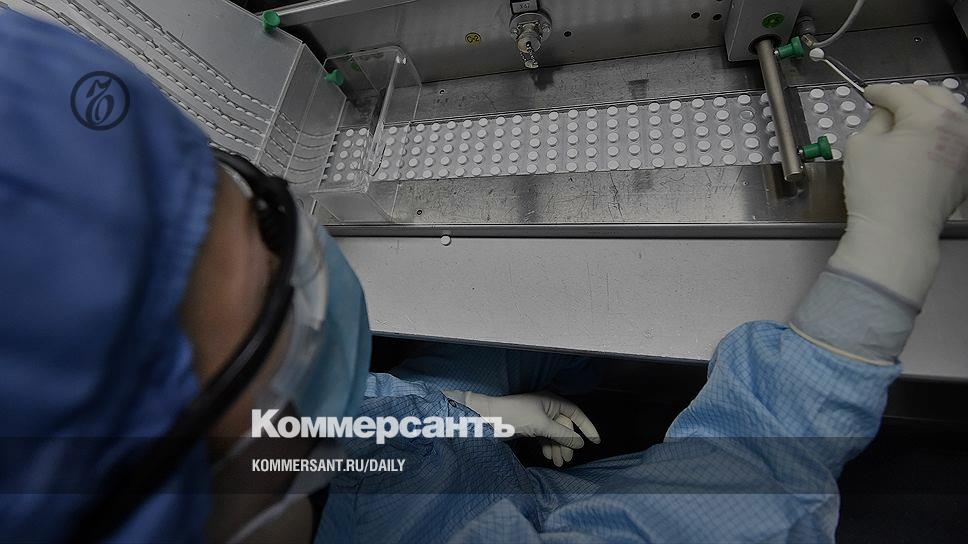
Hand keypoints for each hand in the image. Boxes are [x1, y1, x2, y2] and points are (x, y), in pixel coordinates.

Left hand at [444, 390, 600, 466]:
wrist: (488, 418)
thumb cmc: (514, 415)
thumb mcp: (541, 425)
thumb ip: (562, 434)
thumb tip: (580, 443)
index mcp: (552, 401)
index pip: (576, 414)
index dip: (587, 427)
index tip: (595, 442)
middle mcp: (547, 407)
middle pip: (565, 427)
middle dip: (567, 444)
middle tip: (567, 460)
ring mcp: (538, 417)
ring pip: (554, 434)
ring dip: (557, 448)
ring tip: (558, 463)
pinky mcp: (529, 426)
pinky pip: (544, 437)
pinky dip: (547, 446)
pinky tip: (548, 456)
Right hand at [830, 84, 967, 305]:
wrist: (898, 232)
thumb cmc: (875, 188)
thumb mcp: (861, 145)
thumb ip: (874, 121)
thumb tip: (885, 115)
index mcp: (929, 116)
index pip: (901, 94)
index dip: (880, 92)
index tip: (867, 93)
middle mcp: (957, 125)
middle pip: (934, 96)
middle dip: (910, 96)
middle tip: (889, 103)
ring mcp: (967, 147)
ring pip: (951, 115)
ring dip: (930, 111)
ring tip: (908, 120)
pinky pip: (957, 137)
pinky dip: (940, 132)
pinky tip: (923, 141)